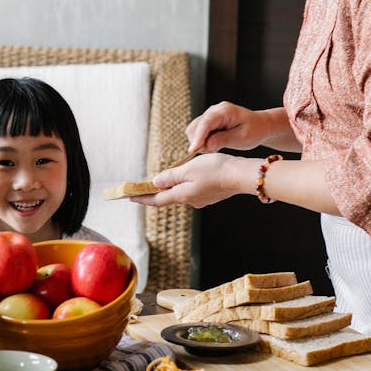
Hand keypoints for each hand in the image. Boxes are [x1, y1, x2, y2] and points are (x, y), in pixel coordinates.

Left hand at [130, 153, 251, 208]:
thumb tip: (156, 183)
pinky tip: (189, 176)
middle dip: (157, 192)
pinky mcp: (211, 195)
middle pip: (169, 196)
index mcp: (182, 195)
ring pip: (182, 193)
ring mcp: (202, 199)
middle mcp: (191, 201)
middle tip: (144, 186)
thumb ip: (171, 177)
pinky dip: (186, 185)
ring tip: (166, 178)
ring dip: (173, 187)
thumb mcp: (188, 169)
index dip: (142, 198)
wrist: (241, 175)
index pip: (157, 199)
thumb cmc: (215, 170)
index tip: (130, 197)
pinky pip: (193, 190)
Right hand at [185, 102, 265, 153]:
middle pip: (195, 126)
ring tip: (217, 146)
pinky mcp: (208, 121)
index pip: (206, 123)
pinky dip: (202, 140)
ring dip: (201, 142)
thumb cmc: (255, 130)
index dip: (198, 137)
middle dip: (199, 141)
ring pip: (194, 130)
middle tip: (215, 150)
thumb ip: (224, 140)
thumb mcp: (242, 138)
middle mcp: (214, 110)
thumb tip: (207, 145)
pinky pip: (198, 132)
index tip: (193, 150)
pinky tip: (215, 143)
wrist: (260, 125)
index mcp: (225, 111)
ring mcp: (210, 115)